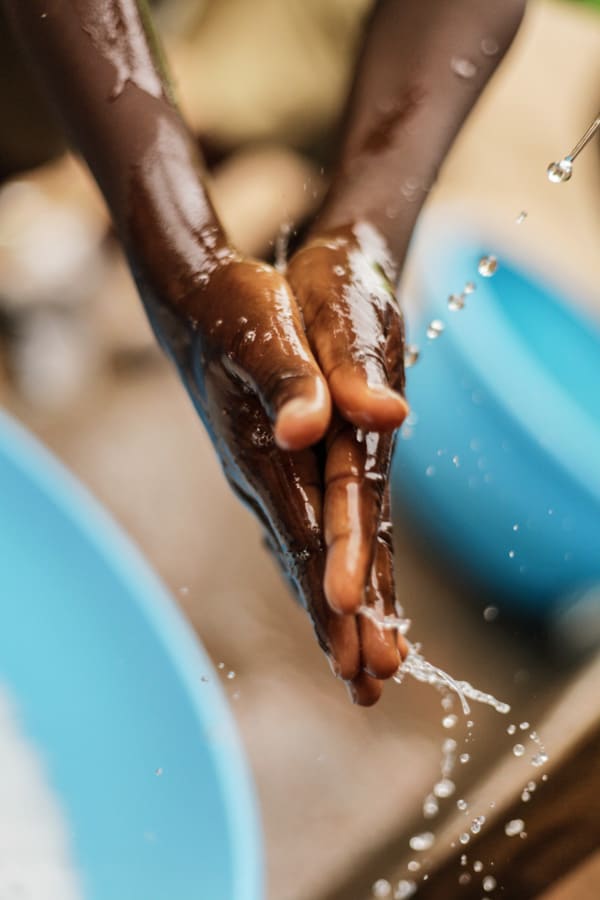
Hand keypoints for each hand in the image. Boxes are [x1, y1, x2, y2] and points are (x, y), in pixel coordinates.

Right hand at [142, 249, 406, 701]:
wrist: (201, 305)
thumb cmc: (237, 310)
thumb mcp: (265, 328)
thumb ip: (291, 378)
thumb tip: (313, 423)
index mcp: (267, 451)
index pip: (305, 530)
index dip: (333, 581)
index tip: (355, 640)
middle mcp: (264, 478)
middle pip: (304, 562)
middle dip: (337, 624)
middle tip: (367, 688)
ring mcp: (266, 481)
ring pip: (303, 558)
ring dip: (331, 614)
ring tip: (357, 671)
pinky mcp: (274, 476)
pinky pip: (300, 537)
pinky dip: (319, 576)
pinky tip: (331, 602)